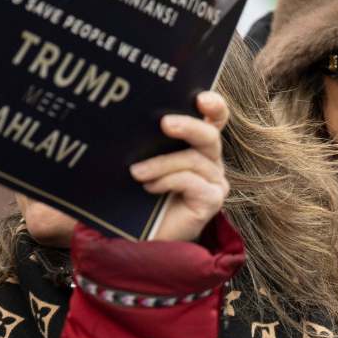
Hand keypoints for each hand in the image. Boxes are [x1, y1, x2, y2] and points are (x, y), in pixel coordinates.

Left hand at [130, 91, 229, 241]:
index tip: (200, 97)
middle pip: (210, 135)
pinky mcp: (212, 201)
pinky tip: (149, 188)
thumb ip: (141, 143)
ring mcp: (214, 182)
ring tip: (136, 173)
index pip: (215, 118)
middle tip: (164, 123)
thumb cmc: (134, 198)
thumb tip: (122, 117)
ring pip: (194, 159)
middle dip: (188, 126)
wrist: (136, 240)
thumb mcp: (137, 162)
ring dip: (162, 163)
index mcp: (196, 146)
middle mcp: (210, 161)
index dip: (214, 105)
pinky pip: (193, 182)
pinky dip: (168, 181)